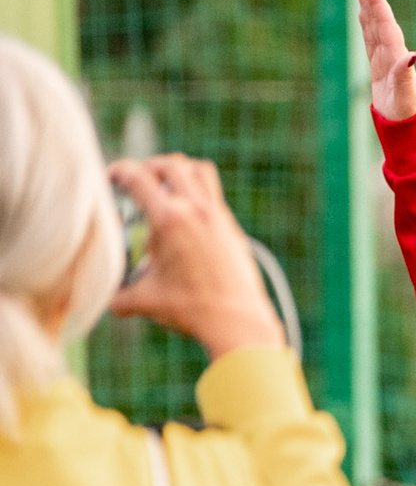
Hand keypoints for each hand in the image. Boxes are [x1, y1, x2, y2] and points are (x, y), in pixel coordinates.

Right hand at [104, 154, 283, 359]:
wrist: (238, 321)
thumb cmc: (192, 310)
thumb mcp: (145, 301)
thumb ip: (119, 296)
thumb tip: (108, 299)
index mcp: (170, 219)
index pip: (138, 177)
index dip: (118, 171)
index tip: (110, 178)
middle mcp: (196, 210)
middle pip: (170, 164)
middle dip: (148, 166)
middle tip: (137, 181)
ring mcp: (218, 216)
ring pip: (198, 170)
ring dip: (177, 170)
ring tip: (163, 187)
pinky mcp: (232, 227)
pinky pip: (213, 193)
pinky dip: (196, 191)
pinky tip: (185, 215)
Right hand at [355, 0, 415, 121]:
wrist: (405, 123)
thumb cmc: (406, 109)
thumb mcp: (406, 91)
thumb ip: (406, 72)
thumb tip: (413, 54)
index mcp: (395, 53)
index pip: (384, 22)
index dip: (376, 2)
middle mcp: (391, 50)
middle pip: (379, 17)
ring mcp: (384, 55)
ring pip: (373, 23)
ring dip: (368, 4)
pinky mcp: (378, 62)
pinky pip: (370, 36)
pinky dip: (366, 21)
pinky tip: (362, 11)